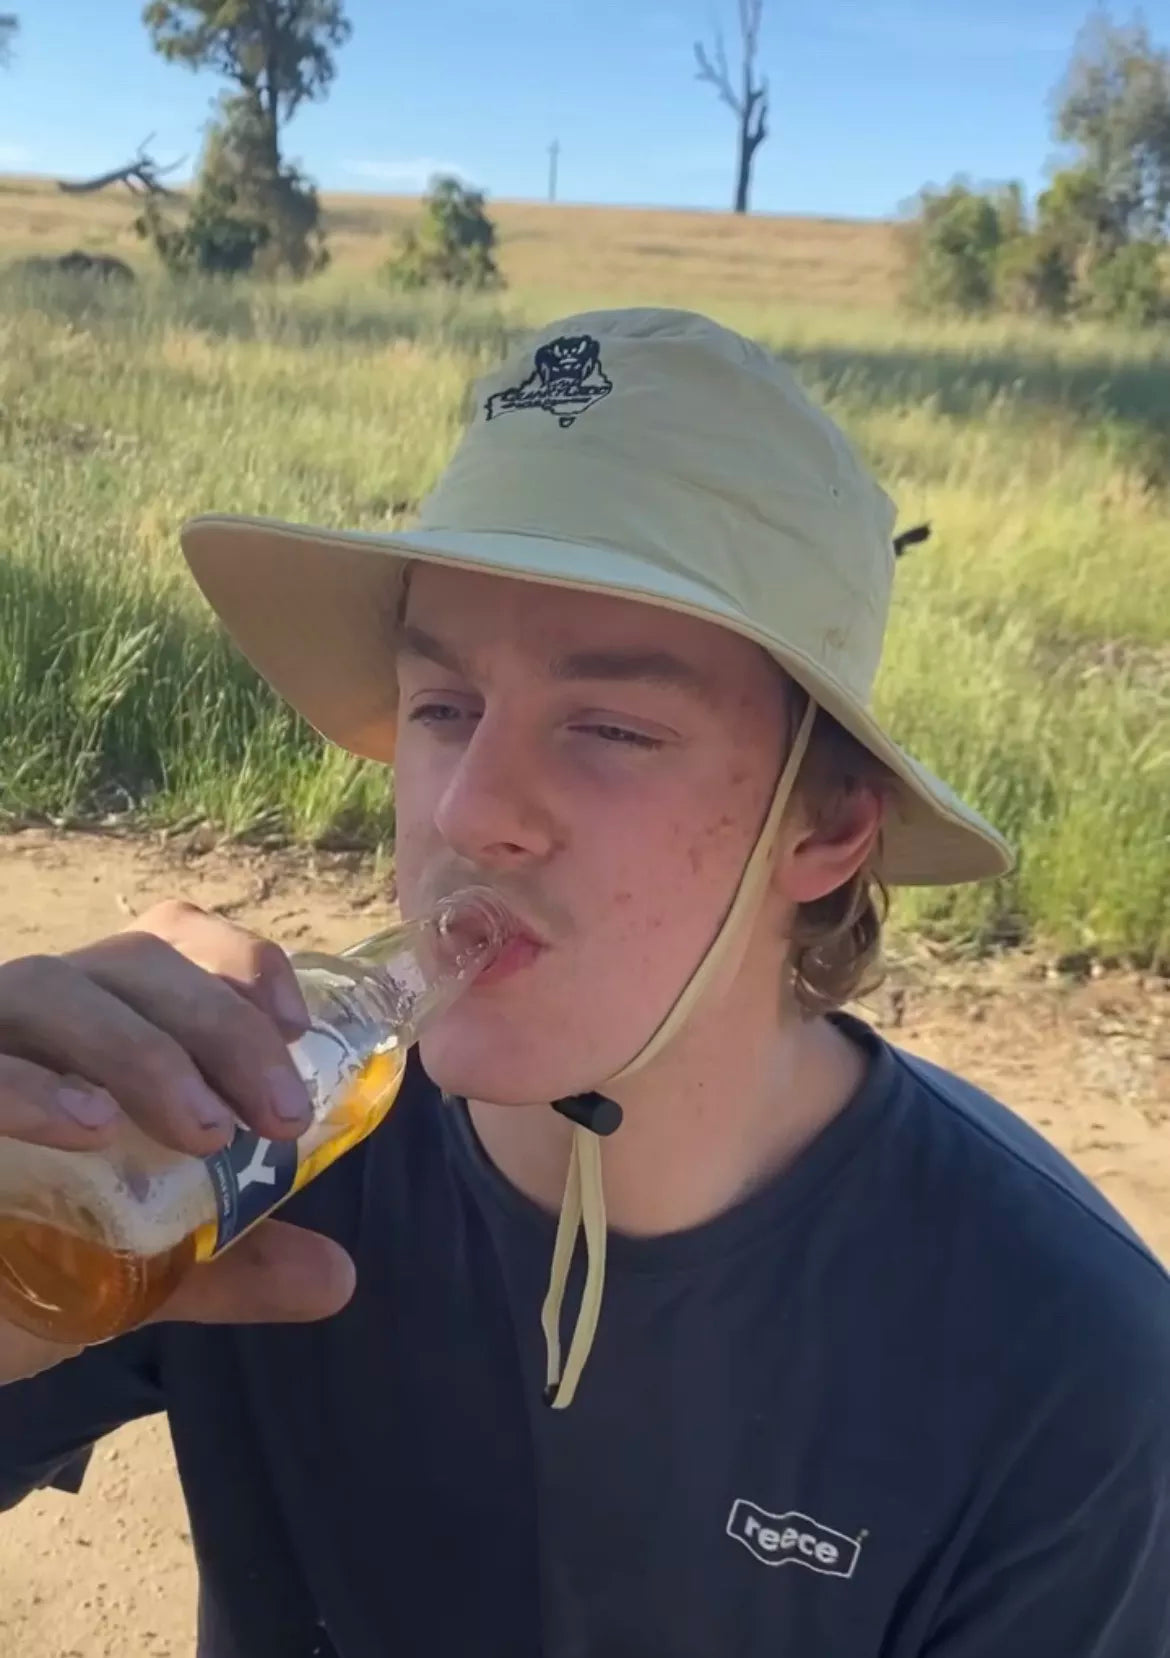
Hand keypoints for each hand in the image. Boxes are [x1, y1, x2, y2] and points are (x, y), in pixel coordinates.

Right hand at [0, 901, 356, 1384]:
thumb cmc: (23, 1264)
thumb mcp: (144, 1269)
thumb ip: (235, 1264)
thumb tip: (337, 1277)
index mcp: (99, 1024)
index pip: (173, 941)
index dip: (240, 962)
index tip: (299, 1028)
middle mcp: (36, 1016)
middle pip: (135, 962)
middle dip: (223, 1026)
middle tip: (280, 1117)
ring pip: (51, 987)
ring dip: (142, 1052)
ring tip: (203, 1132)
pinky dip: (27, 1085)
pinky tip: (90, 1126)